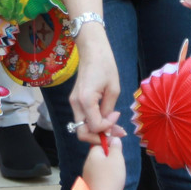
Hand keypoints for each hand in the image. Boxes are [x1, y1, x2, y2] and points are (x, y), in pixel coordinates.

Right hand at [69, 29, 124, 144]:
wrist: (92, 52)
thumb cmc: (105, 66)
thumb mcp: (113, 89)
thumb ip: (109, 110)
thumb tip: (108, 126)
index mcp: (85, 100)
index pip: (94, 126)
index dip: (107, 127)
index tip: (117, 116)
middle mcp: (76, 104)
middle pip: (82, 133)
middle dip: (98, 137)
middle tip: (113, 133)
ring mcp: (73, 103)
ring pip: (81, 127)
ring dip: (96, 131)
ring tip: (112, 127)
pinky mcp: (75, 101)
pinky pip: (83, 119)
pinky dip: (93, 123)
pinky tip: (105, 118)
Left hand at [81, 134, 125, 189]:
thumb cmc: (111, 177)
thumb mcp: (117, 159)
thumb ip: (116, 147)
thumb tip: (114, 139)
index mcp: (92, 155)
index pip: (99, 144)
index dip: (109, 147)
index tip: (117, 154)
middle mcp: (86, 164)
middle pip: (99, 157)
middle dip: (109, 160)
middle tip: (118, 167)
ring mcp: (86, 176)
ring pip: (99, 168)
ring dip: (107, 170)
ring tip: (115, 177)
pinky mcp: (88, 186)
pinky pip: (98, 177)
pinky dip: (104, 179)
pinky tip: (110, 185)